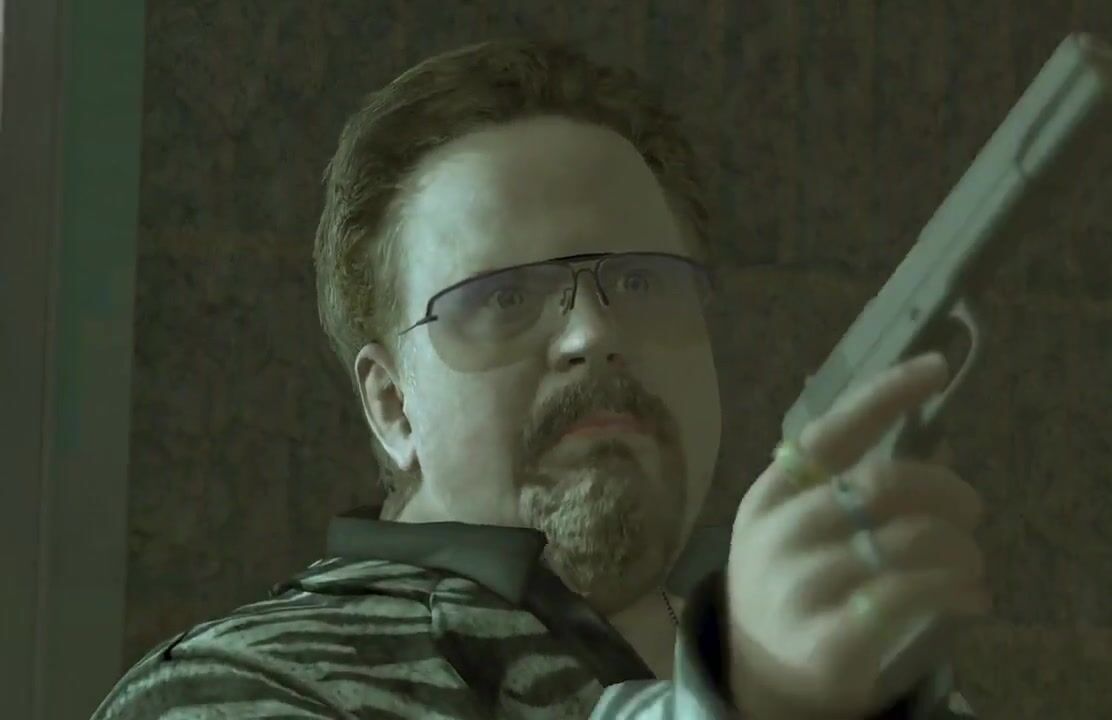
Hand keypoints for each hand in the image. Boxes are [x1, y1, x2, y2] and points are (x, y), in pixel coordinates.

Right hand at [725, 353, 990, 719]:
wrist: (760, 670)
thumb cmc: (796, 579)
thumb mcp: (807, 525)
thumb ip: (858, 483)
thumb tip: (939, 439)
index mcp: (772, 493)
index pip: (830, 431)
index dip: (883, 396)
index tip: (935, 367)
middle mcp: (779, 532)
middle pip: (879, 484)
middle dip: (944, 489)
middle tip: (972, 509)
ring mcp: (799, 586)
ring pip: (905, 541)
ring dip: (959, 547)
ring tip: (971, 561)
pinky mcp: (828, 638)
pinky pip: (910, 596)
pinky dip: (957, 590)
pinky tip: (970, 597)